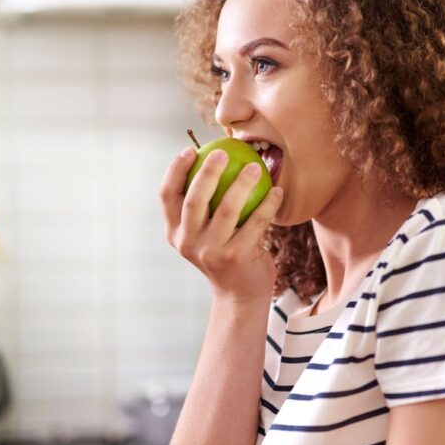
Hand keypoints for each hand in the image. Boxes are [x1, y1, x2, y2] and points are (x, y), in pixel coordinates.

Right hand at [159, 146, 283, 304]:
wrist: (239, 294)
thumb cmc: (224, 251)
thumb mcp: (204, 232)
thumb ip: (203, 205)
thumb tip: (213, 157)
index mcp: (175, 232)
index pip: (167, 196)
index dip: (175, 170)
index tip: (190, 150)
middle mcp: (188, 242)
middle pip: (194, 200)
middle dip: (207, 172)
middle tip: (223, 153)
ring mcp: (211, 252)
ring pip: (227, 210)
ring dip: (243, 184)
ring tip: (256, 167)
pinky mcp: (236, 258)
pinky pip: (256, 223)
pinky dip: (268, 204)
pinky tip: (277, 190)